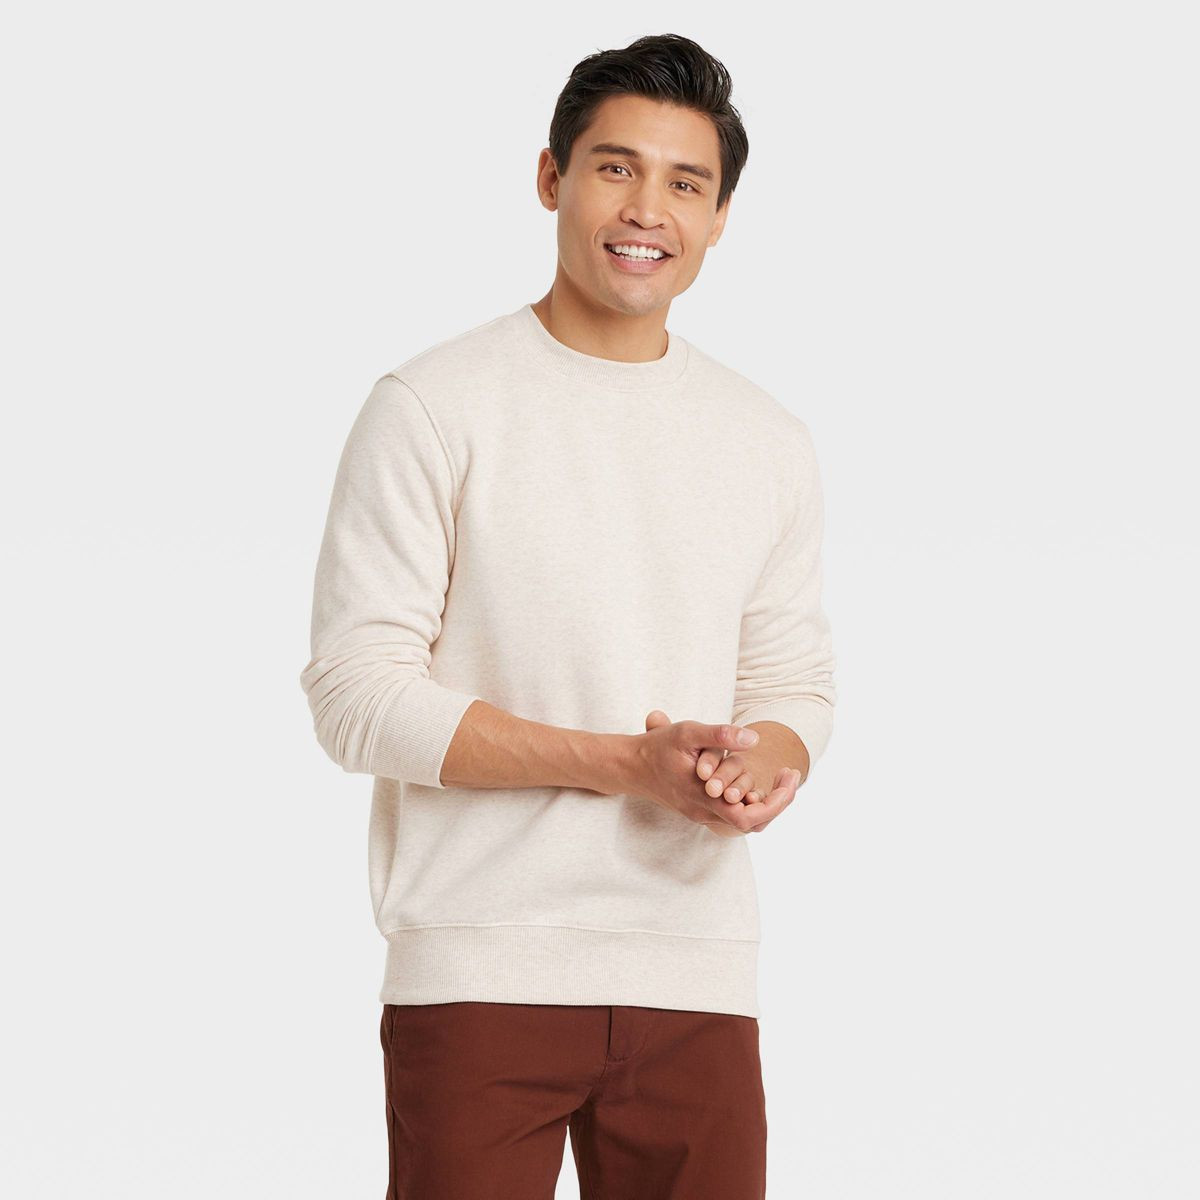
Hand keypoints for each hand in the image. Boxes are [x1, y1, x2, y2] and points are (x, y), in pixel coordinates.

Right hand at [626, 711, 790, 836]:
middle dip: (778, 802)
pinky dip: (750, 801)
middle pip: (753, 823)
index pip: (748, 818)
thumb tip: (754, 739)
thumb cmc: (658, 747)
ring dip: (767, 802)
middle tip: (790, 774)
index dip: (775, 803)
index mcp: (703, 799)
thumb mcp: (687, 732)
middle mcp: (704, 813)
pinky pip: (732, 814)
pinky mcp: (699, 809)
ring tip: (781, 777)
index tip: (789, 776)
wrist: (630, 766)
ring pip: (744, 821)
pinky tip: (757, 780)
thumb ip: (720, 735)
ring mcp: (702, 814)